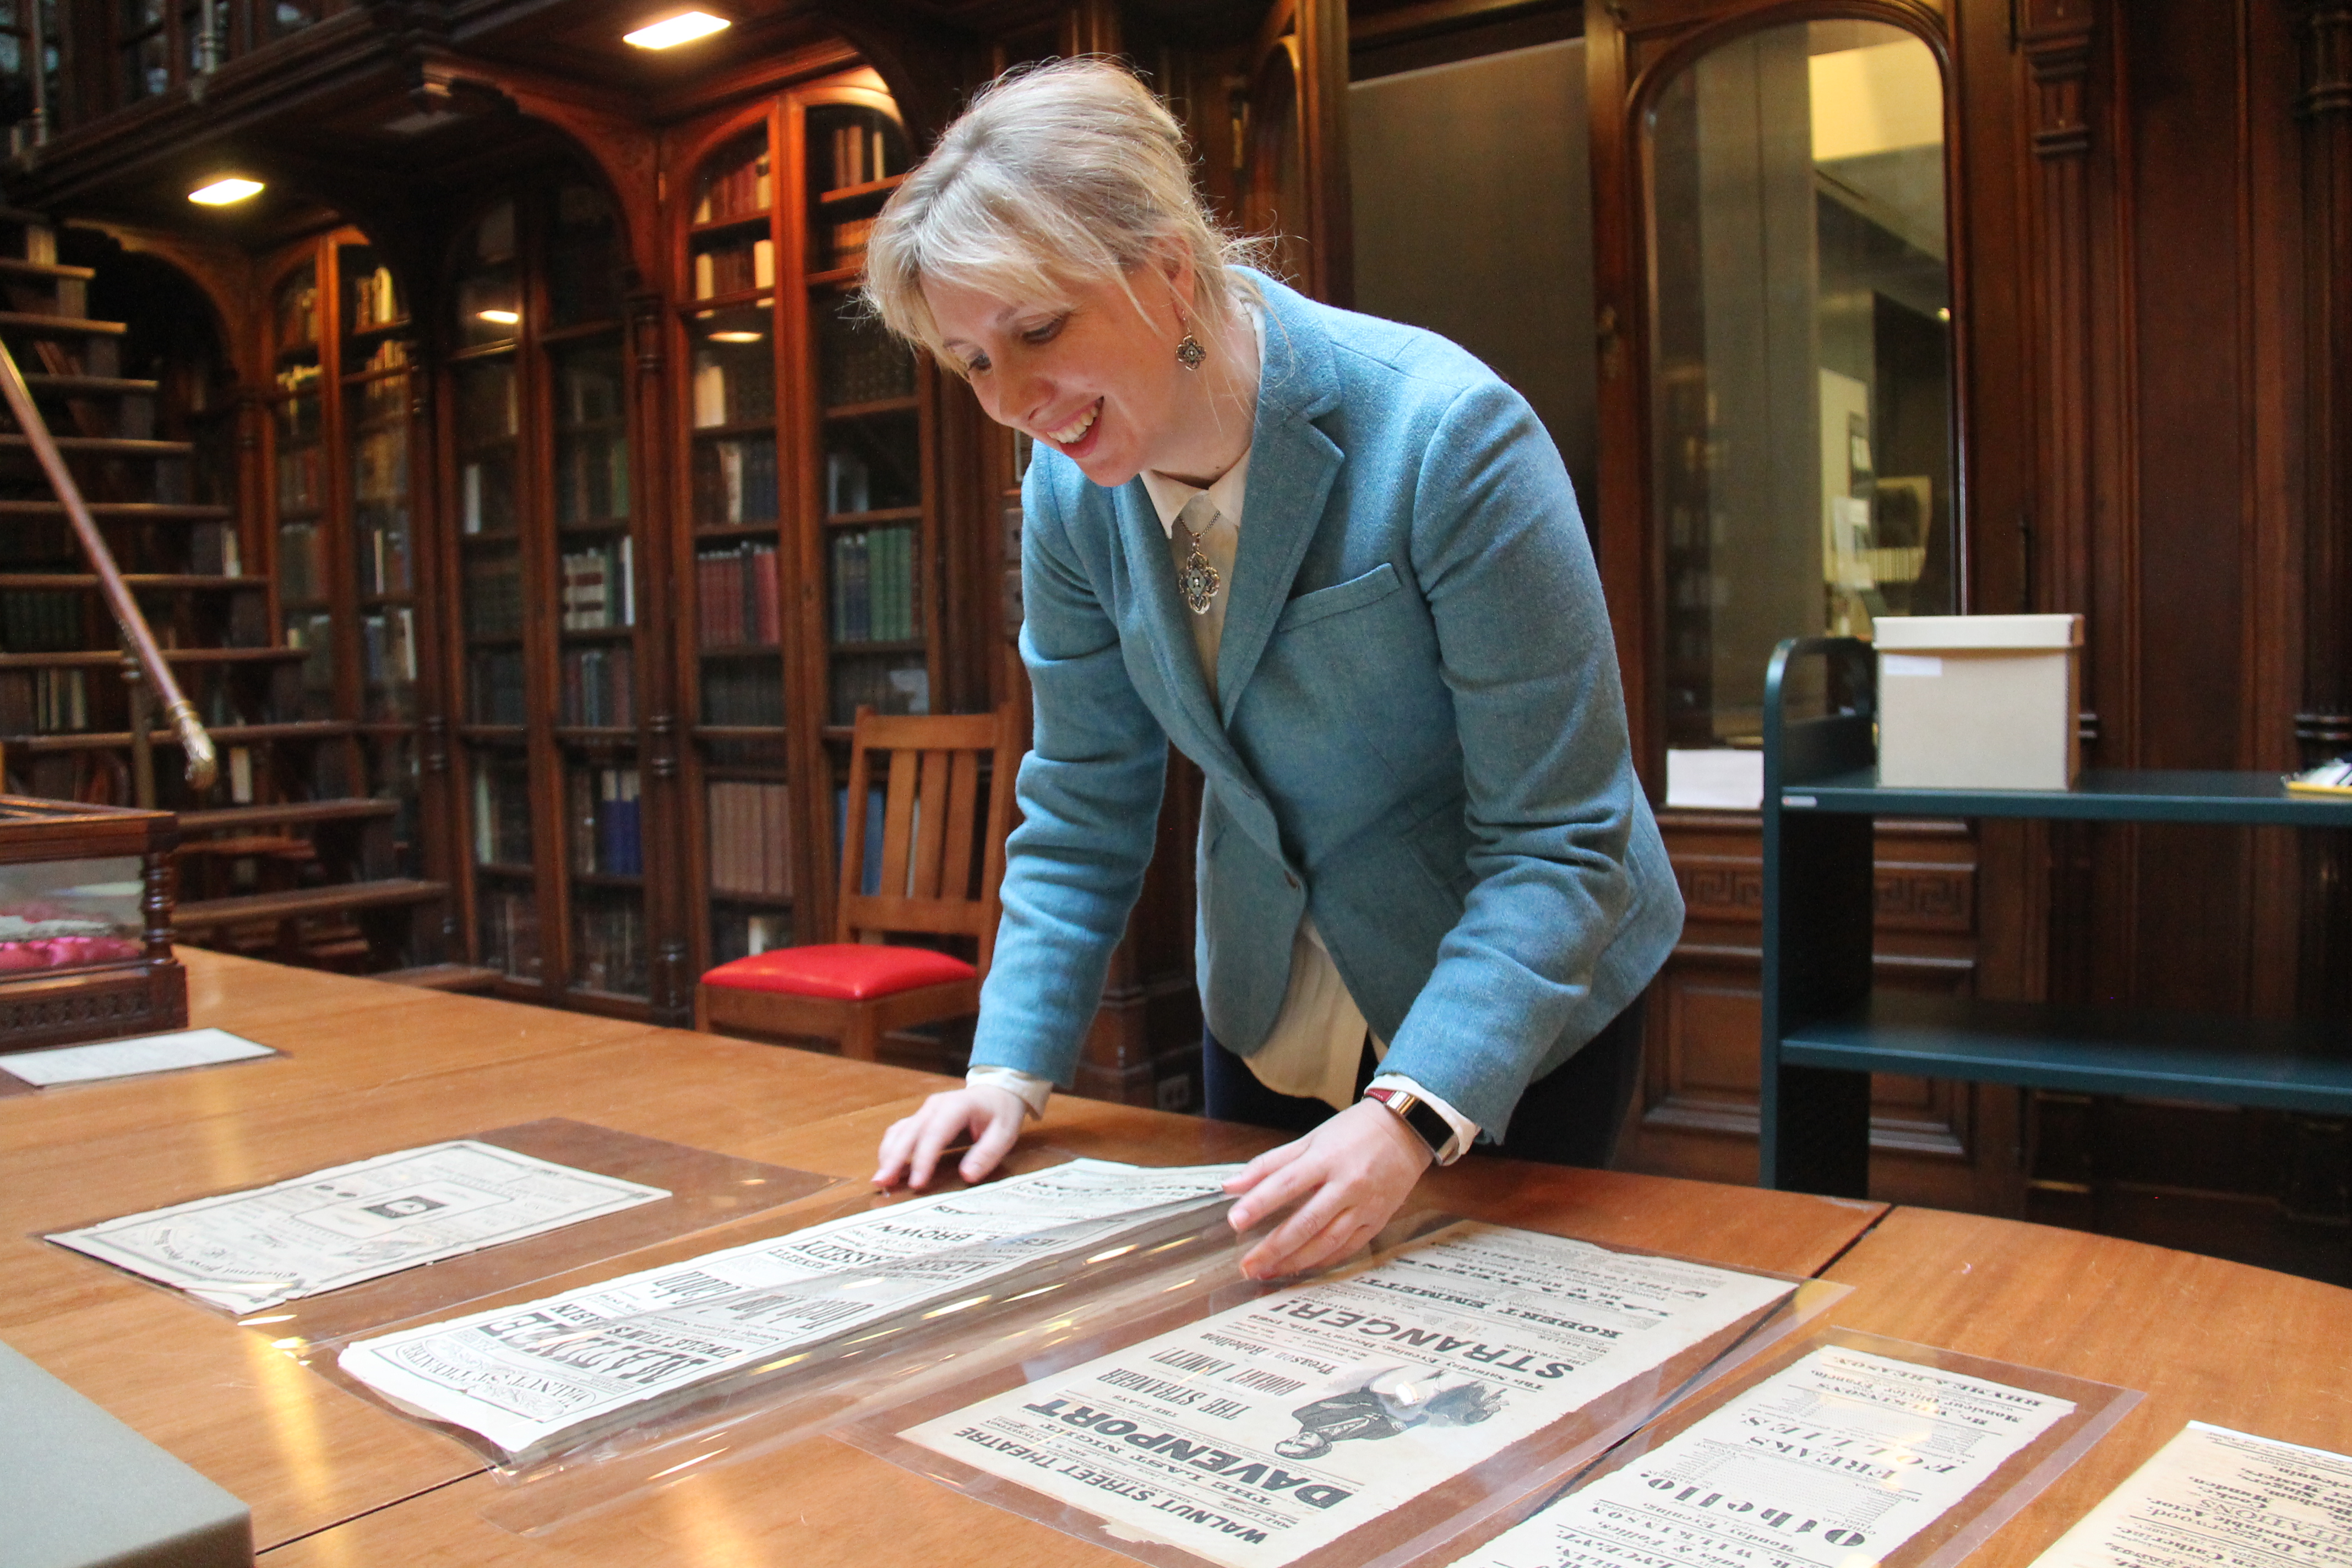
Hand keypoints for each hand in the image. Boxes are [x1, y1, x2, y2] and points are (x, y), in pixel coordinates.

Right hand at [873, 1085, 1027, 1189]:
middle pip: (909, 1132)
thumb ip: (987, 1154)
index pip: (935, 1134)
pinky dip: (890, 1149)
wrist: (997, 1091)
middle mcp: (935, 1106)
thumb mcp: (1004, 1133)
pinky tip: (887, 1167)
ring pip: (899, 1131)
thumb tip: (967, 1176)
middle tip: (882, 1182)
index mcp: (957, 1106)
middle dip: (894, 1158)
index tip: (917, 1183)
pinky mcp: (920, 1118)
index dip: (924, 1159)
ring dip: (888, 1155)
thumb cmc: (1001, 1113)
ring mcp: (925, 1111)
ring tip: (880, 1180)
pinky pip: (900, 1132)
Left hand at [1222, 1100, 1432, 1279]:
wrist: (1406, 1130)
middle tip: (1247, 1264)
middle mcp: (1347, 1184)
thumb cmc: (1354, 1132)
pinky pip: (1348, 1248)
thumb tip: (1231, 1185)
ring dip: (1295, 1261)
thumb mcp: (1310, 1139)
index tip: (1235, 1221)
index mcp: (1326, 1158)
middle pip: (1306, 1222)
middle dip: (1274, 1247)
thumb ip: (1270, 1164)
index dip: (1259, 1203)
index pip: (1286, 1183)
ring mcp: (1365, 1206)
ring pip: (1327, 1242)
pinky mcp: (1378, 1221)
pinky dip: (1323, 1261)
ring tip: (1269, 1271)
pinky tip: (1301, 1268)